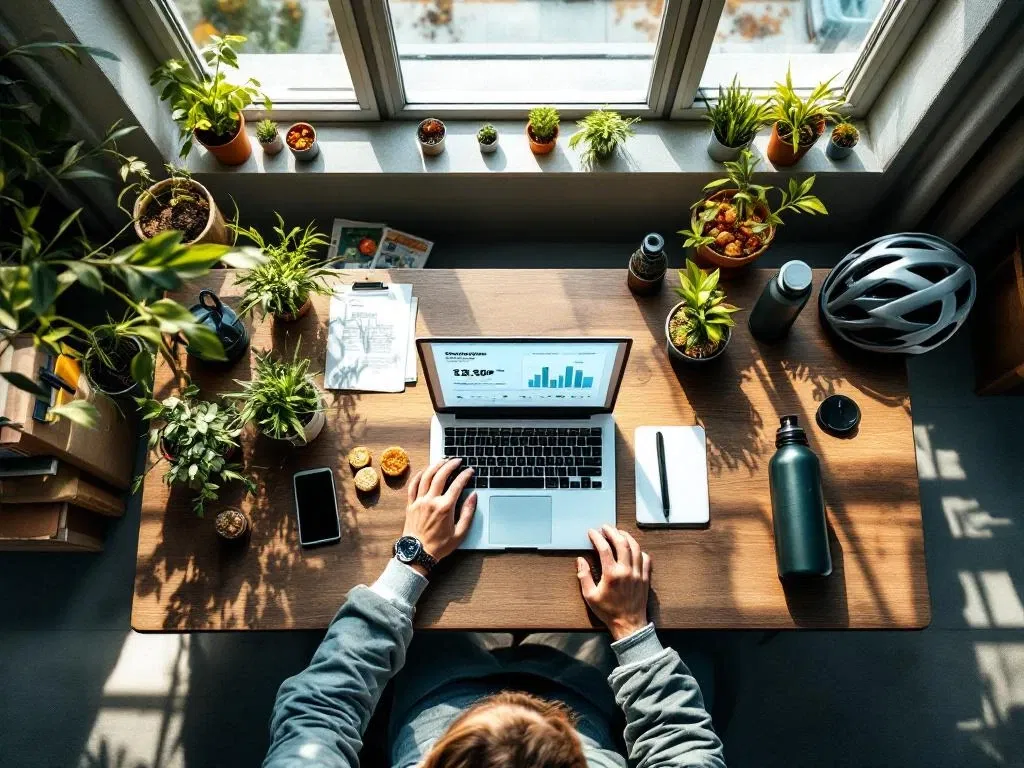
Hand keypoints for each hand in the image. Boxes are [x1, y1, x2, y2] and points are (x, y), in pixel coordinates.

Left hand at [401, 458, 476, 574]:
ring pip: (426, 477)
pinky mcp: (411, 505)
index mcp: (445, 508)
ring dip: (435, 466)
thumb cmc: (439, 546)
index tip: (470, 471)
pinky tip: (424, 471)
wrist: (418, 553)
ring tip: (443, 460)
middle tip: (457, 460)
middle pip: (441, 475)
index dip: (465, 475)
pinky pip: (413, 486)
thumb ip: (468, 513)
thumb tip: (473, 497)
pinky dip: (419, 476)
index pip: (457, 484)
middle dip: (451, 464)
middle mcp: (431, 501)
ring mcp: (419, 502)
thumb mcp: (460, 533)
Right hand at [577, 525, 651, 640]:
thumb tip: (580, 560)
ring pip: (635, 548)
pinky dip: (639, 551)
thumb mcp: (590, 596)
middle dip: (612, 532)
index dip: (597, 537)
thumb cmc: (608, 612)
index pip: (604, 548)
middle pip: (621, 543)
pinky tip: (634, 549)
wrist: (628, 625)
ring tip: (619, 533)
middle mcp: (626, 570)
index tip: (592, 532)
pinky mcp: (646, 578)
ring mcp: (638, 573)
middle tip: (605, 527)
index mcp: (612, 574)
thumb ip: (584, 576)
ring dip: (627, 537)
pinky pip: (646, 559)